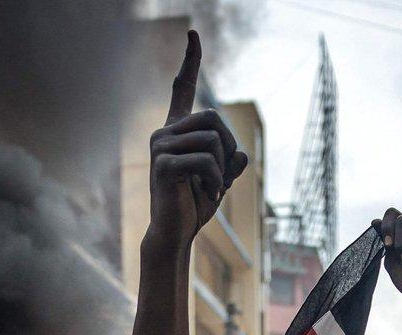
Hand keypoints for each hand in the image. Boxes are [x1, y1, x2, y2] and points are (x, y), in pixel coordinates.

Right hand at [143, 31, 247, 255]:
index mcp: (177, 129)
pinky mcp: (162, 165)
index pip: (183, 88)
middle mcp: (164, 132)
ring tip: (213, 189)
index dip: (190, 61)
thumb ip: (233, 163)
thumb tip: (241, 156)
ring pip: (211, 140)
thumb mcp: (221, 179)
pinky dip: (216, 181)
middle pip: (212, 117)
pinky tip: (207, 196)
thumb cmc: (194, 205)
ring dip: (222, 168)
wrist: (175, 234)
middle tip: (224, 175)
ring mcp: (160, 147)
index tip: (194, 34)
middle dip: (228, 146)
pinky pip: (205, 161)